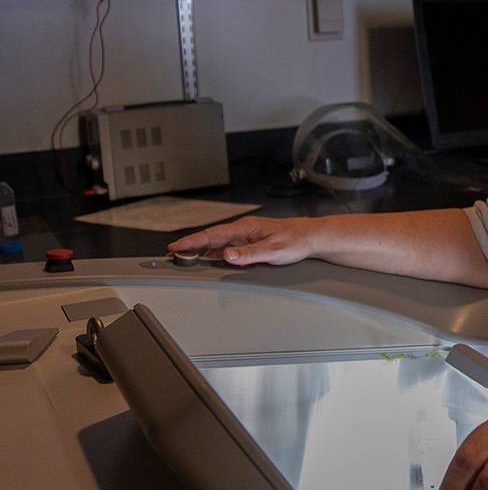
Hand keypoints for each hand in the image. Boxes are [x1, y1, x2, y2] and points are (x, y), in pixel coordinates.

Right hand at [167, 215, 322, 266]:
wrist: (310, 237)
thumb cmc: (295, 240)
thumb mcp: (272, 250)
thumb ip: (249, 254)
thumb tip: (227, 255)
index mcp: (245, 229)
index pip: (212, 235)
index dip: (192, 241)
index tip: (175, 247)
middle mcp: (243, 230)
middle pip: (211, 239)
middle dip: (191, 246)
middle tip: (173, 255)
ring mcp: (246, 236)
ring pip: (218, 244)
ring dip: (202, 251)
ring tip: (187, 259)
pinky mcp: (250, 242)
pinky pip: (228, 247)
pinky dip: (216, 254)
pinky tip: (211, 260)